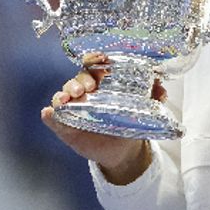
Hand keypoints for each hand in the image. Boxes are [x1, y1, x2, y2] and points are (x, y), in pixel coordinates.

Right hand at [40, 52, 159, 182]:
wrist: (122, 150)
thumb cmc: (129, 122)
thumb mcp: (143, 110)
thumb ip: (153, 98)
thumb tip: (161, 89)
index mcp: (103, 84)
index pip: (95, 66)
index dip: (94, 60)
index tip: (99, 58)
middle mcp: (86, 93)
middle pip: (78, 79)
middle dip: (80, 80)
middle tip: (87, 87)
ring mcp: (73, 109)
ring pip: (63, 95)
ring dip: (63, 94)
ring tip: (67, 98)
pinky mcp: (65, 126)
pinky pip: (53, 119)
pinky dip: (49, 115)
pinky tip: (48, 113)